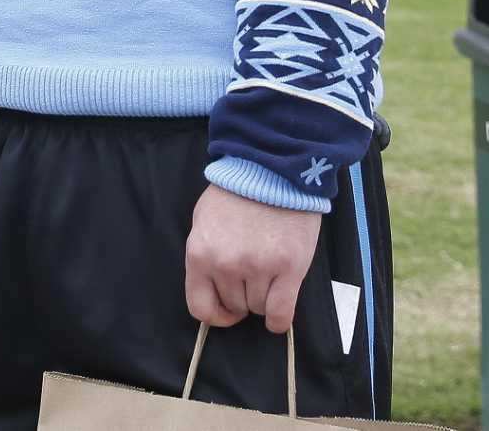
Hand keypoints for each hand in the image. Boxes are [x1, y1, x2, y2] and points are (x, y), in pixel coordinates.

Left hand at [184, 183, 322, 333]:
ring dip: (264, 297)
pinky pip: (281, 312)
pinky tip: (281, 308)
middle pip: (234, 306)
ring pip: (258, 308)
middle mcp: (226, 264)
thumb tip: (213, 289)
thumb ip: (205, 256)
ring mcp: (257, 267)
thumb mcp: (204, 221)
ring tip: (269, 271)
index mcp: (199, 254)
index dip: (216, 314)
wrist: (272, 169)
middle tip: (253, 273)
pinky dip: (280, 318)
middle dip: (243, 295)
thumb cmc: (237, 193)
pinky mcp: (288, 268)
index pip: (201, 307)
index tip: (227, 310)